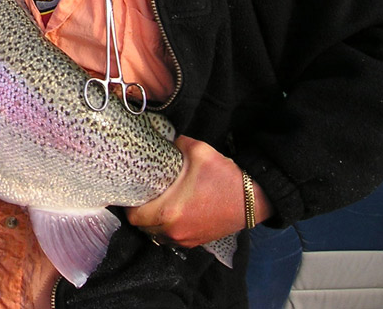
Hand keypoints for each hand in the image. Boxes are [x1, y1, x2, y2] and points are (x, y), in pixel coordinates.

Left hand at [125, 136, 272, 246]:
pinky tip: (173, 213)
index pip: (134, 217)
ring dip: (153, 223)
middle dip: (140, 213)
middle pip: (143, 228)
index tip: (132, 192)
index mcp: (168, 212)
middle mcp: (174, 231)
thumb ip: (176, 144)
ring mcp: (186, 239)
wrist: (253, 199)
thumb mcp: (198, 151)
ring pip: (157, 235)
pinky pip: (173, 239)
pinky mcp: (197, 242)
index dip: (129, 205)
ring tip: (156, 204)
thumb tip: (165, 140)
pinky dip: (168, 229)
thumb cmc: (224, 176)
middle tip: (143, 195)